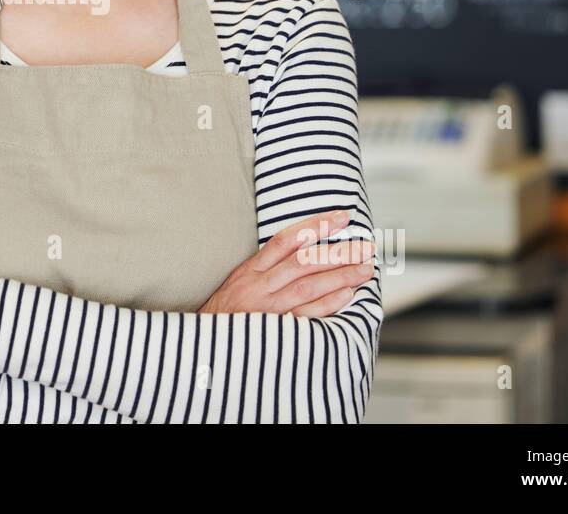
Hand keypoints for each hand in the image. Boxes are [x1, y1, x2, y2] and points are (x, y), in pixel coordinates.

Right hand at [199, 209, 374, 316]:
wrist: (202, 350)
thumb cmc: (224, 317)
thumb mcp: (237, 284)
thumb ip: (265, 270)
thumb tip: (305, 252)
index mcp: (249, 271)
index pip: (285, 240)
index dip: (315, 225)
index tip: (342, 217)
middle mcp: (257, 287)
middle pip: (302, 262)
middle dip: (337, 251)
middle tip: (366, 247)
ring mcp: (266, 310)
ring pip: (307, 286)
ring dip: (340, 276)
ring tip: (365, 269)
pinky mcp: (273, 332)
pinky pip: (305, 316)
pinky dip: (327, 304)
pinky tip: (347, 295)